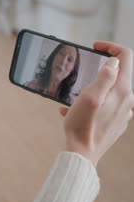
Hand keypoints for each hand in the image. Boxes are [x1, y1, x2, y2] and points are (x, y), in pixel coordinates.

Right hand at [59, 42, 133, 165]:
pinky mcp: (116, 122)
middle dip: (102, 67)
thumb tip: (114, 62)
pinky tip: (74, 111)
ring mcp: (123, 112)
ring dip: (95, 87)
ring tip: (75, 96)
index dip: (111, 47)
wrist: (82, 154)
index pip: (125, 57)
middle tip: (83, 70)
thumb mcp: (89, 96)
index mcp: (122, 90)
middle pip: (120, 73)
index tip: (95, 47)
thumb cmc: (82, 126)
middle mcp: (127, 100)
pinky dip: (93, 103)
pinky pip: (107, 105)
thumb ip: (104, 77)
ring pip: (112, 90)